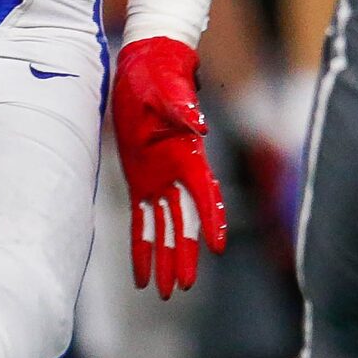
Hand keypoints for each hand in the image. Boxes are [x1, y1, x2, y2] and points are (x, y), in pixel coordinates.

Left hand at [112, 36, 228, 297]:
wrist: (144, 66)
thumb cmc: (158, 76)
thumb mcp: (167, 91)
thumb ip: (184, 109)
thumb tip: (202, 127)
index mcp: (188, 155)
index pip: (205, 194)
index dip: (212, 220)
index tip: (218, 247)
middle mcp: (177, 174)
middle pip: (185, 222)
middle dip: (185, 255)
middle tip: (184, 286)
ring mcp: (159, 180)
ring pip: (165, 229)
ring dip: (166, 259)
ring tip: (167, 291)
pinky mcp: (139, 181)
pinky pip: (141, 221)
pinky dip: (142, 247)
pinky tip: (142, 274)